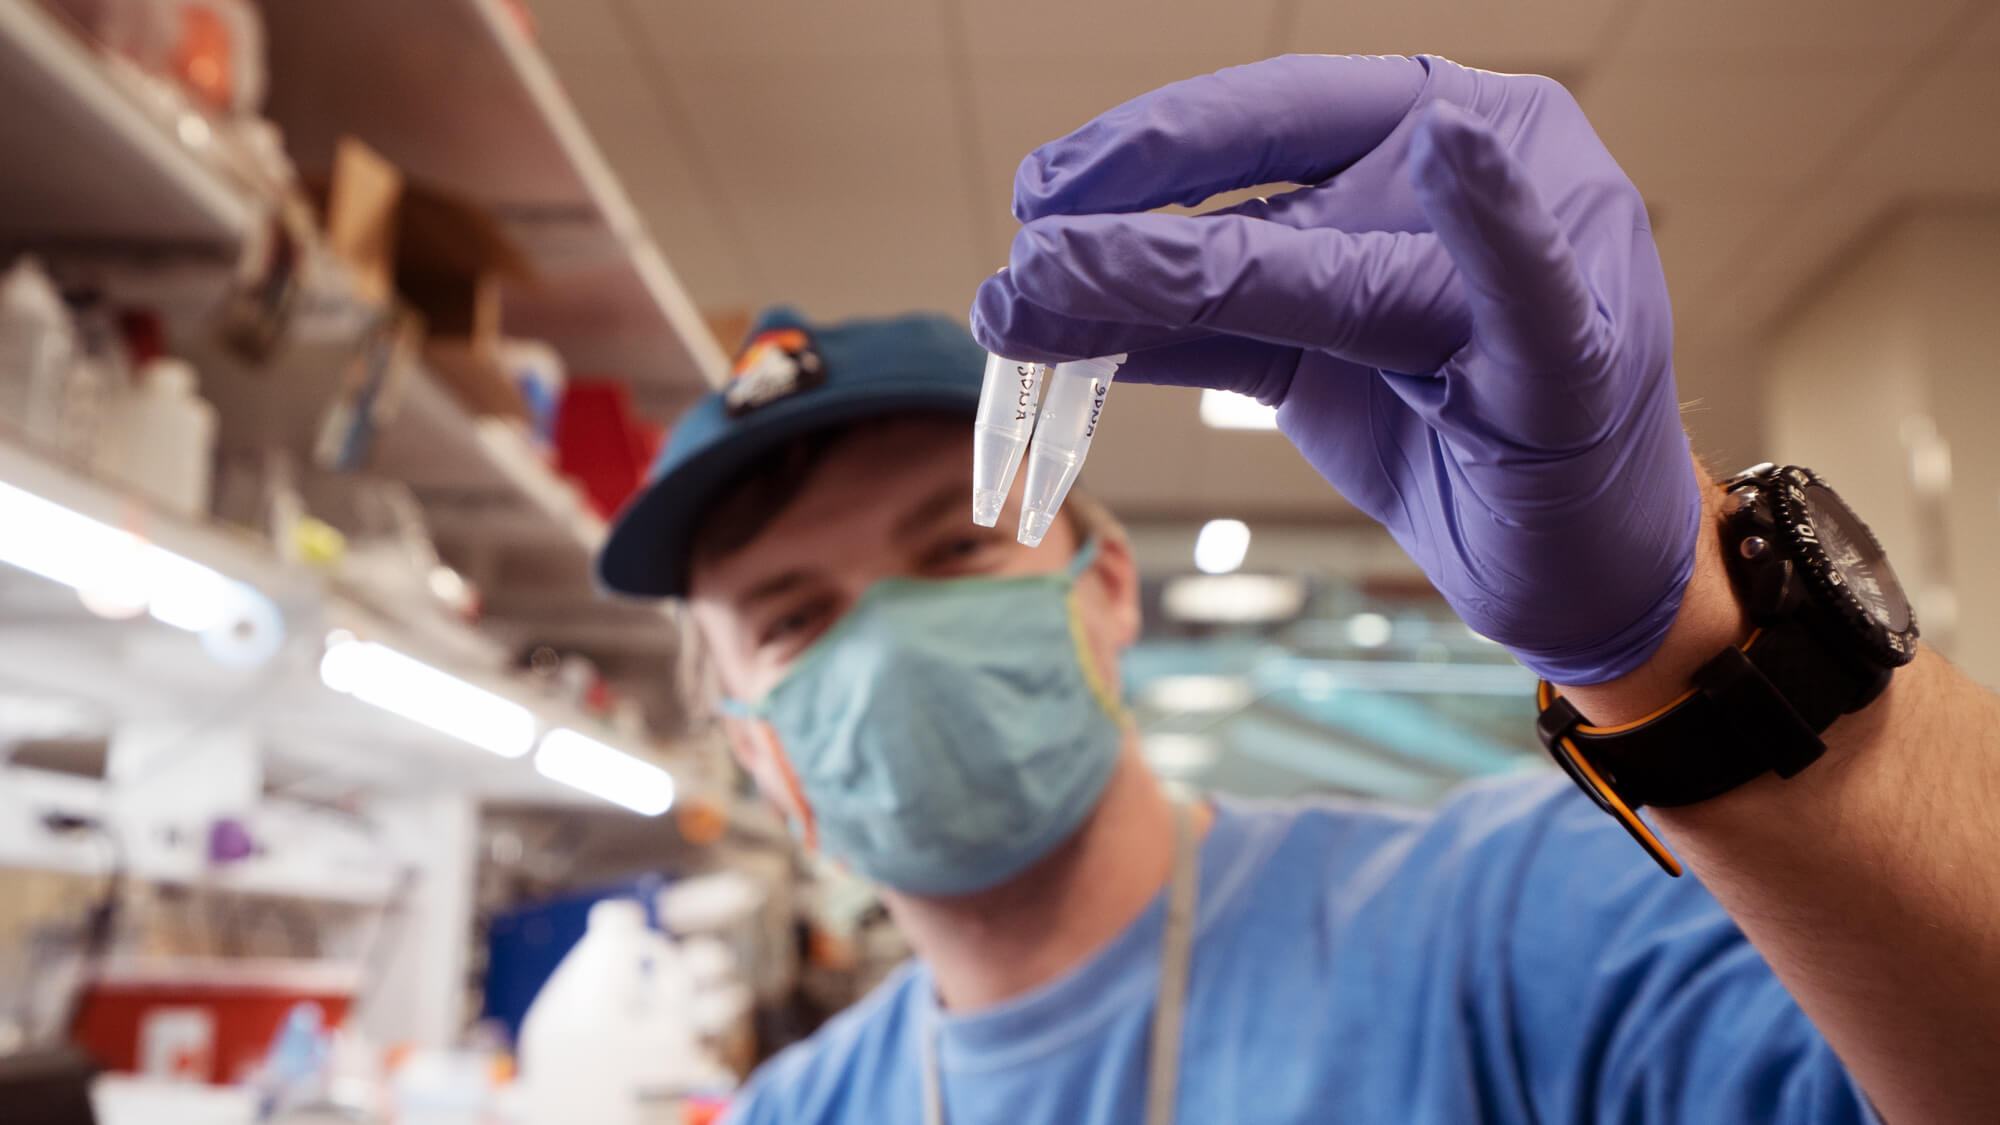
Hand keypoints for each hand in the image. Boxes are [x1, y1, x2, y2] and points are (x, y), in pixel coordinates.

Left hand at [970, 54, 1701, 684]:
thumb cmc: (1446, 433)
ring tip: (1056, 278)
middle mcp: (1495, 156)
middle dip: (1139, 207)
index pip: (1268, 115)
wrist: (1572, 565)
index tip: (1037, 198)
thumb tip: (1045, 299)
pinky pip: (1528, 286)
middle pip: (1292, 158)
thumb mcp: (1301, 361)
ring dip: (1185, 270)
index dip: (1145, 146)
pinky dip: (1494, 222)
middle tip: (1026, 252)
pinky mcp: (1579, 358)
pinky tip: (1456, 154)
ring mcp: (1551, 245)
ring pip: (1341, 257)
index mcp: (1424, 137)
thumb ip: (1197, 321)